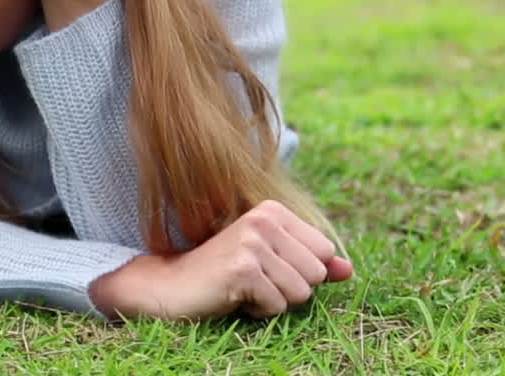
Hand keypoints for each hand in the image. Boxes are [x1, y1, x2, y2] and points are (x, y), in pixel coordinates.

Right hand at [90, 200, 353, 319]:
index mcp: (273, 211)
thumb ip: (311, 263)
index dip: (301, 272)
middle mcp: (263, 220)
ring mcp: (251, 242)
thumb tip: (349, 270)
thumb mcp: (271, 263)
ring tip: (242, 287)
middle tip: (252, 280)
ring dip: (273, 301)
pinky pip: (278, 306)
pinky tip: (232, 296)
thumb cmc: (223, 274)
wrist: (171, 284)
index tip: (264, 267)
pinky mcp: (242, 268)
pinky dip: (258, 310)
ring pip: (301, 293)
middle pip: (317, 274)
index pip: (326, 253)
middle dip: (290, 288)